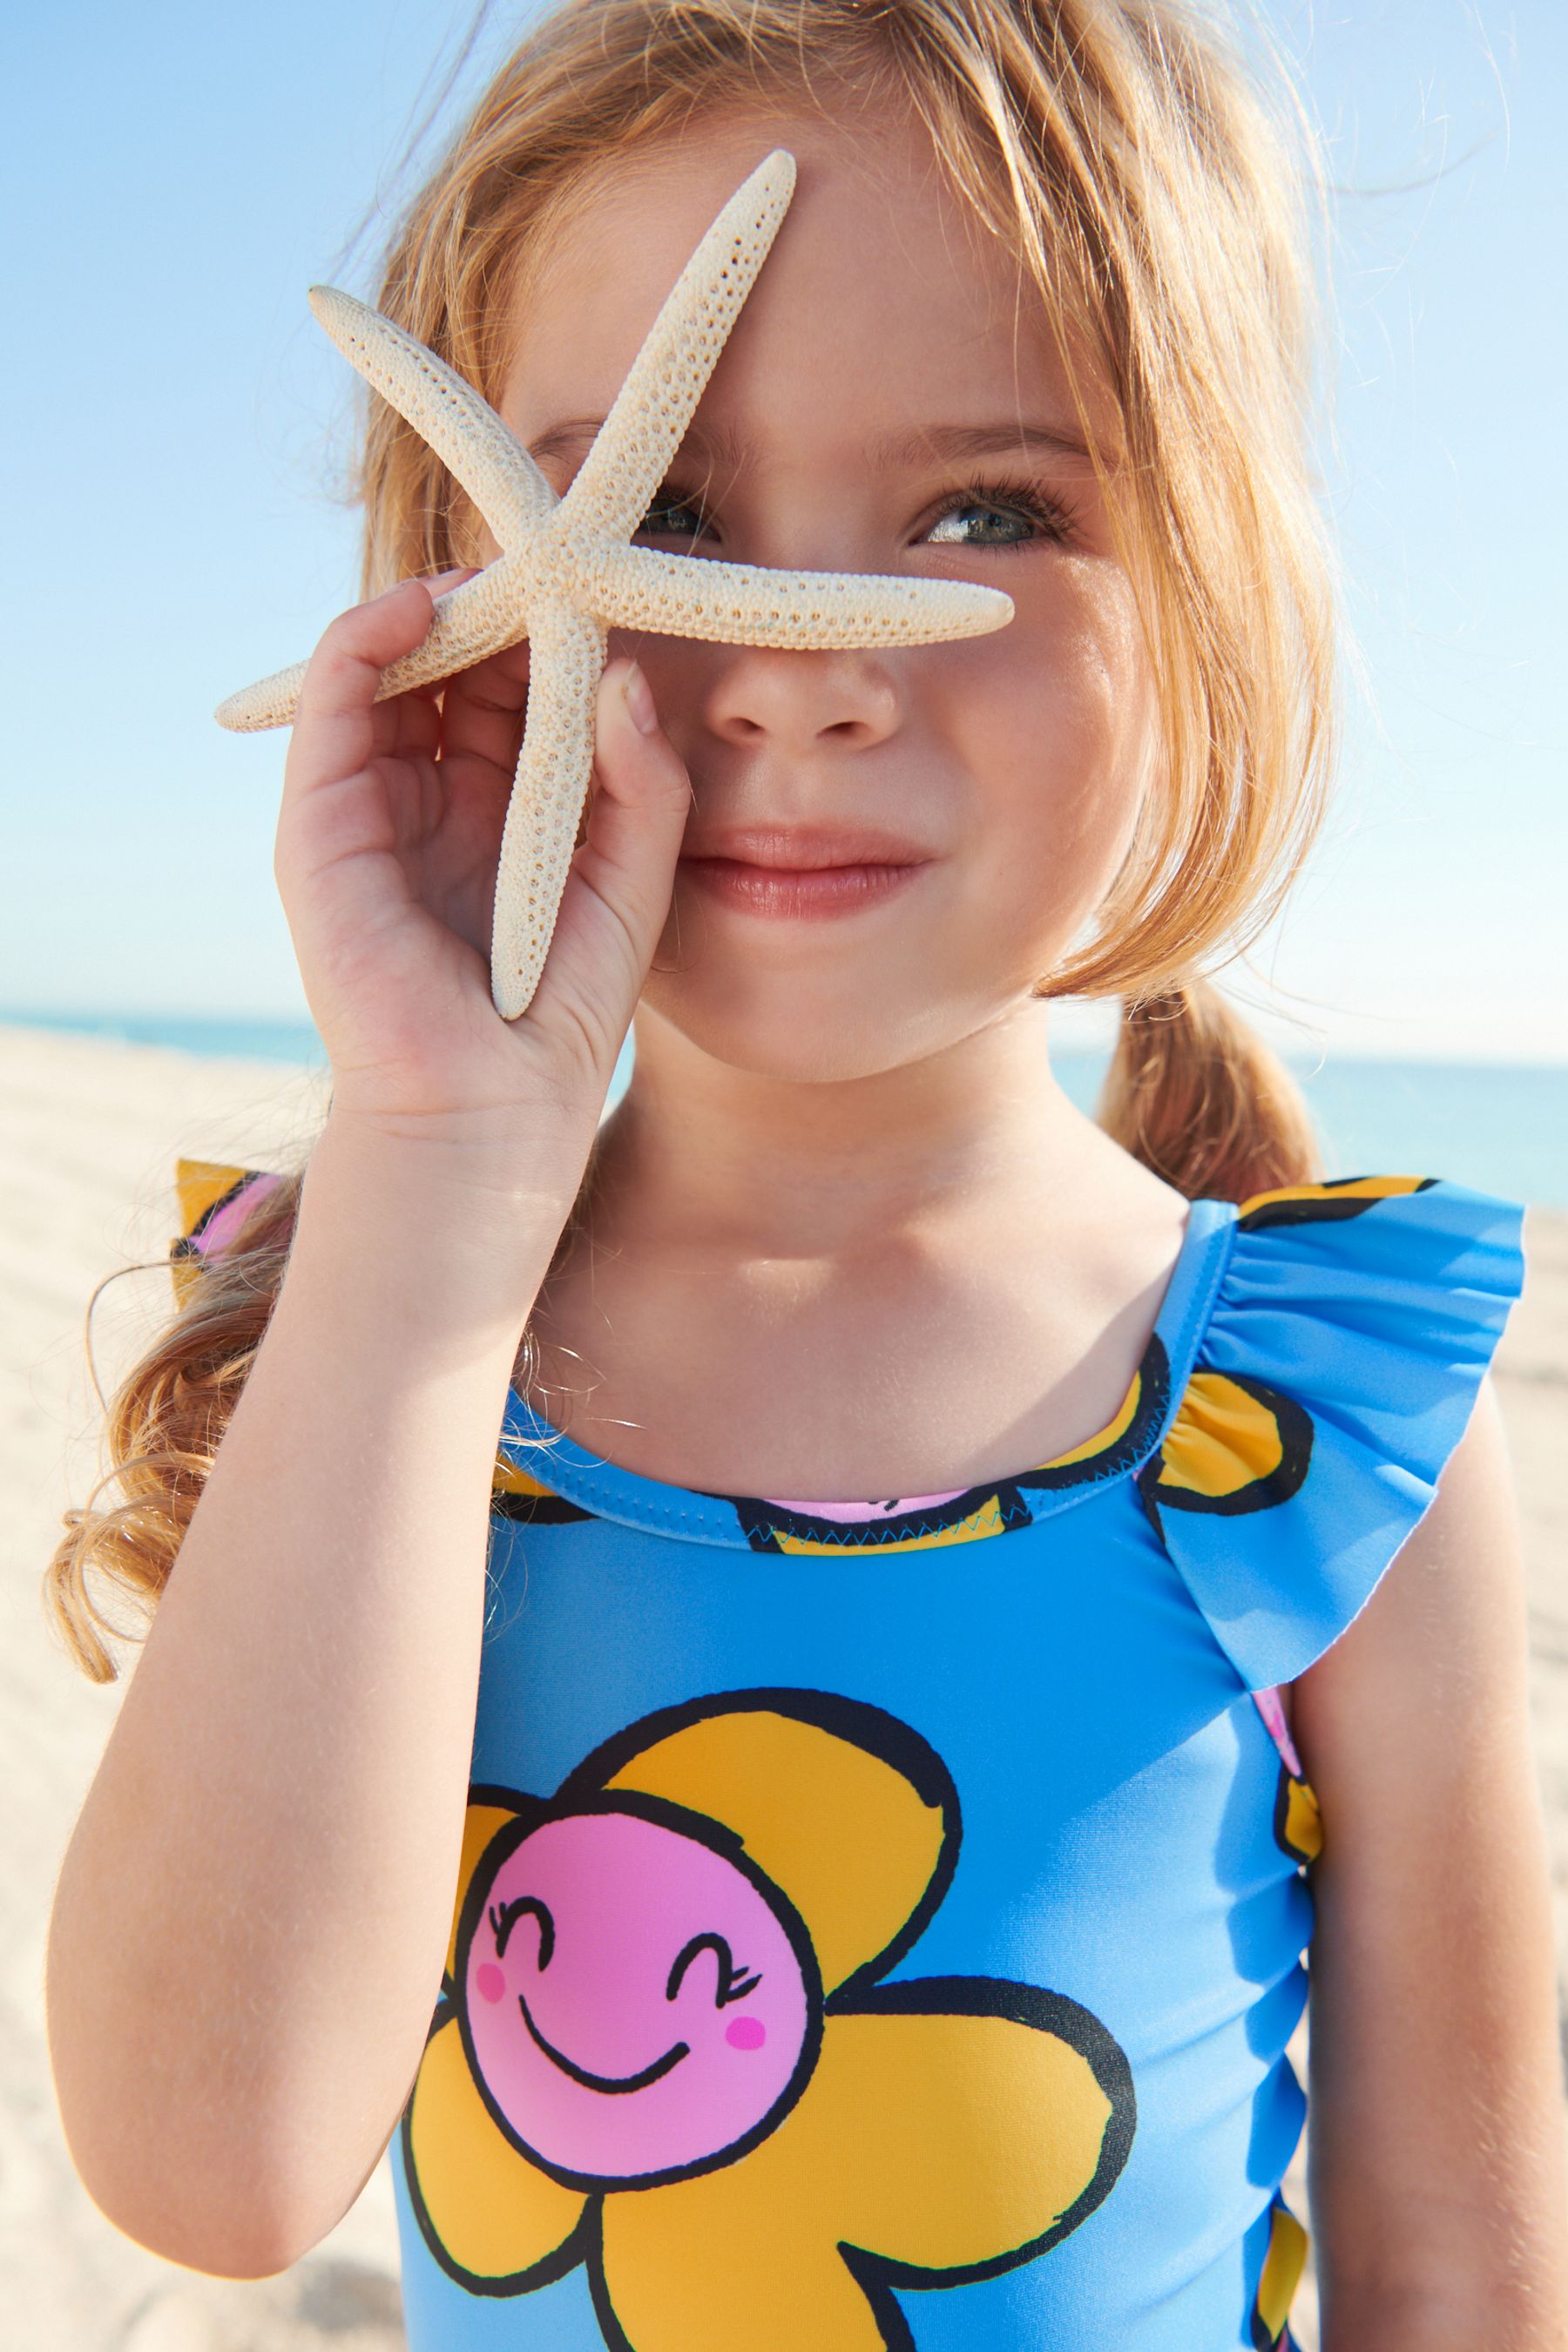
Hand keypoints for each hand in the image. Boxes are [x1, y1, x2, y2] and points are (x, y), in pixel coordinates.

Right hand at [272, 575, 691, 1176]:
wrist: (489, 1107)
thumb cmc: (561, 1013)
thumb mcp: (632, 879)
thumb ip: (642, 782)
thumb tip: (625, 674)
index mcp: (501, 817)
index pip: (513, 695)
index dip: (544, 631)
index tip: (594, 572)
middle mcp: (431, 804)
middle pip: (453, 672)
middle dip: (493, 606)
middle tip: (547, 542)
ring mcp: (371, 812)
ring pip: (392, 674)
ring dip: (436, 607)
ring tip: (493, 563)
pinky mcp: (321, 826)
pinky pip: (337, 703)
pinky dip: (367, 639)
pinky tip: (424, 603)